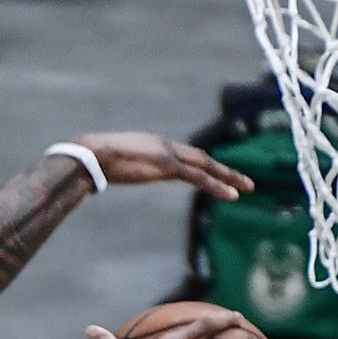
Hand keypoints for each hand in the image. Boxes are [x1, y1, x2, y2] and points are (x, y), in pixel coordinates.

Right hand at [73, 132, 253, 199]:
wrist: (90, 154)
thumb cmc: (92, 160)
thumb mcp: (111, 163)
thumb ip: (118, 166)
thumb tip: (109, 172)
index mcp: (151, 143)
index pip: (183, 154)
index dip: (200, 164)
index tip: (213, 172)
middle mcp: (164, 145)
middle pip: (200, 157)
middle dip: (222, 169)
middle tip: (242, 180)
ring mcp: (168, 154)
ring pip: (206, 165)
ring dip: (228, 176)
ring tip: (247, 187)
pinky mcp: (168, 166)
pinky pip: (199, 177)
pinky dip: (217, 185)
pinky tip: (231, 195)